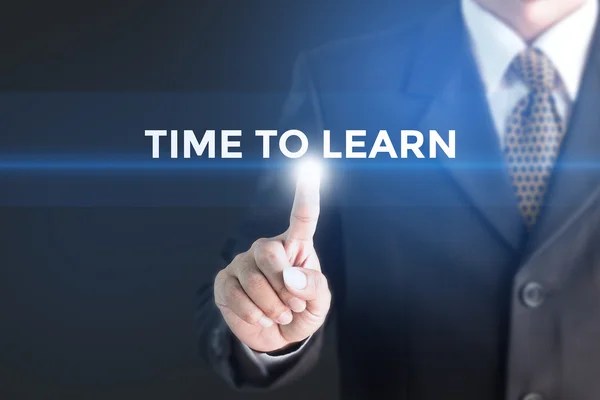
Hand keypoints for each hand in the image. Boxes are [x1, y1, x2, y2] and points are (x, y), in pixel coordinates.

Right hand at [214, 166, 330, 352]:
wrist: (276, 338)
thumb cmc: (300, 312)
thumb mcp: (318, 304)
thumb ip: (314, 287)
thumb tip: (290, 276)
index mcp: (296, 247)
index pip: (302, 218)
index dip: (306, 194)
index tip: (310, 168)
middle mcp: (267, 248)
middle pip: (269, 251)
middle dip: (283, 285)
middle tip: (293, 306)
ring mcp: (243, 262)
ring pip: (252, 278)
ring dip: (271, 305)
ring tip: (280, 315)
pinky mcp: (224, 280)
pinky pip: (235, 294)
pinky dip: (253, 314)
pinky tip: (261, 318)